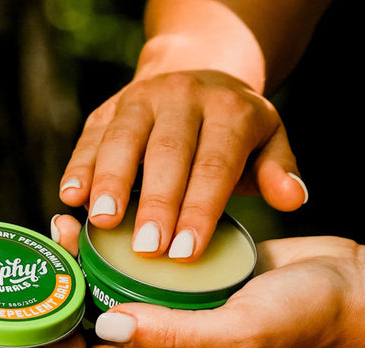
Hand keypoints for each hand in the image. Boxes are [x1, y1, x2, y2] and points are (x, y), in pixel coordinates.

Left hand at [46, 215, 364, 347]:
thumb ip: (175, 336)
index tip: (50, 291)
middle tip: (59, 239)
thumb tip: (110, 325)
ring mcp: (170, 311)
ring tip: (76, 221)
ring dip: (86, 263)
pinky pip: (135, 271)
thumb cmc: (304, 318)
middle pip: (86, 327)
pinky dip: (117, 250)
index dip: (55, 340)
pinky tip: (115, 221)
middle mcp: (159, 343)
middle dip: (63, 288)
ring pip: (106, 293)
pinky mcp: (184, 283)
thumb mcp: (241, 332)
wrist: (346, 286)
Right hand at [59, 70, 307, 260]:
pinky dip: (79, 166)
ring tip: (101, 223)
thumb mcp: (268, 140)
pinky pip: (90, 136)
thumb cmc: (232, 127)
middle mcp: (183, 97)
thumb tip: (293, 199)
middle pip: (167, 153)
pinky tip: (70, 196)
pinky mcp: (109, 108)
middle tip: (146, 249)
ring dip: (109, 182)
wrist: (195, 75)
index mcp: (229, 110)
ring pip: (122, 139)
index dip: (199, 209)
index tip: (185, 254)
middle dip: (155, 203)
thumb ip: (279, 169)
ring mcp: (141, 99)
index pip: (214, 164)